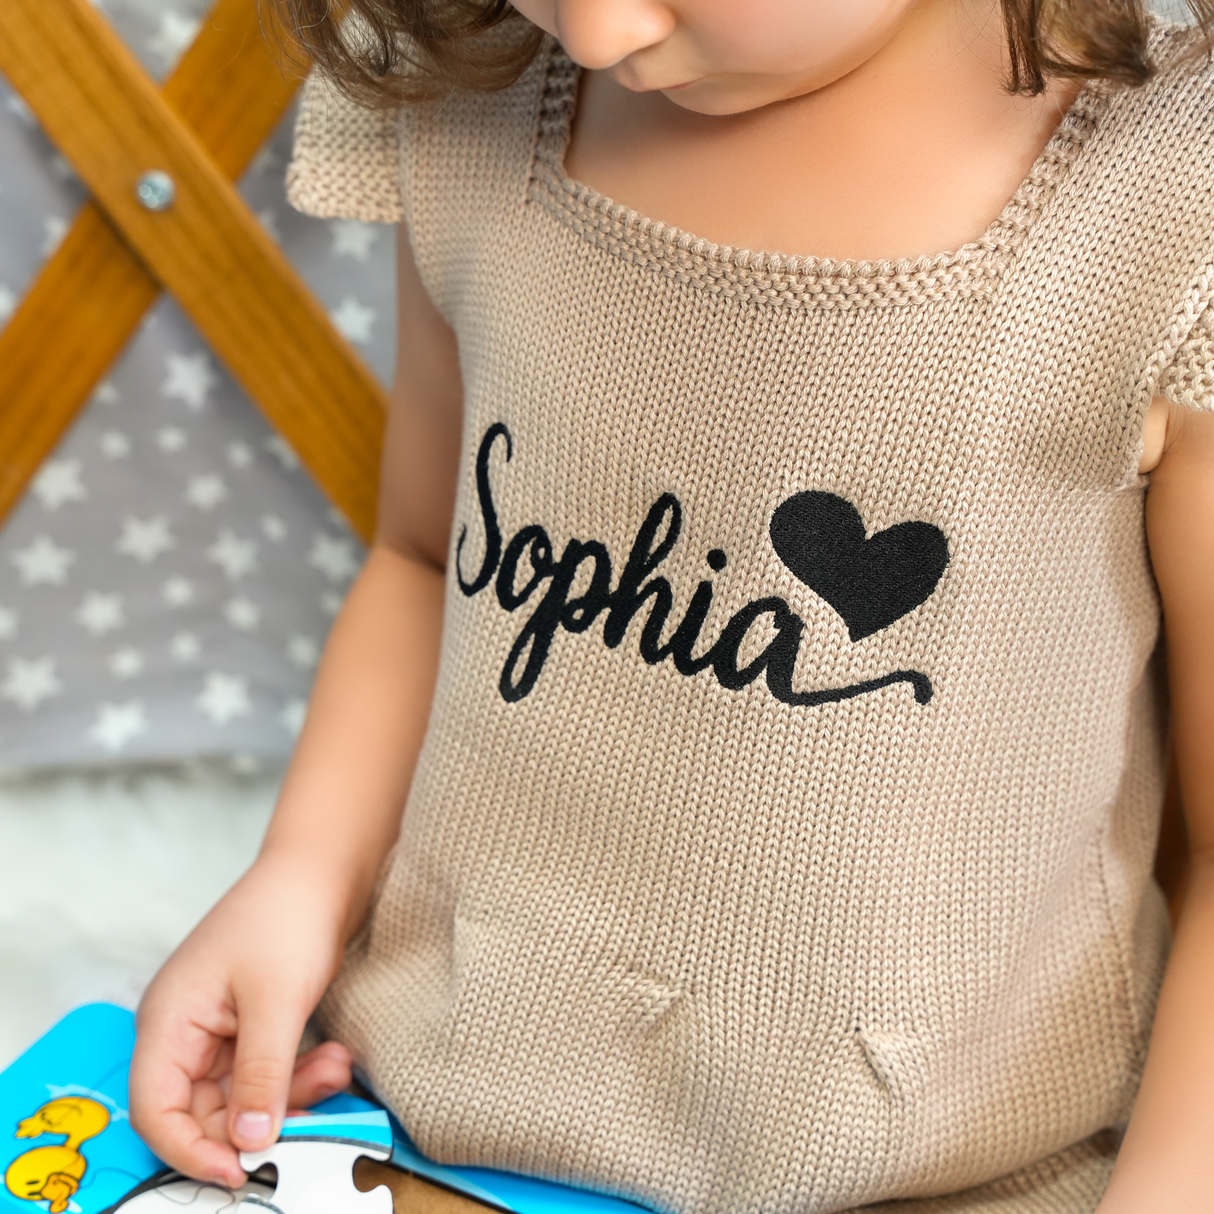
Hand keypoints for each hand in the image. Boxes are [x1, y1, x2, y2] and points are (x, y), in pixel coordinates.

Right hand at [129, 853, 354, 1185]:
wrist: (324, 866)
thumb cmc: (287, 914)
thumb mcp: (277, 1001)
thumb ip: (263, 1075)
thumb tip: (252, 1139)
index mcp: (169, 1020)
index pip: (156, 1110)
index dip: (190, 1149)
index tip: (240, 1169)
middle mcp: (186, 1028)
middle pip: (203, 1108)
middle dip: (260, 1115)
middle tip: (315, 1108)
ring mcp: (219, 1026)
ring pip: (244, 1093)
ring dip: (292, 1091)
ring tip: (337, 1068)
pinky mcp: (253, 1022)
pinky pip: (268, 1070)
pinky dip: (300, 1072)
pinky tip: (336, 1057)